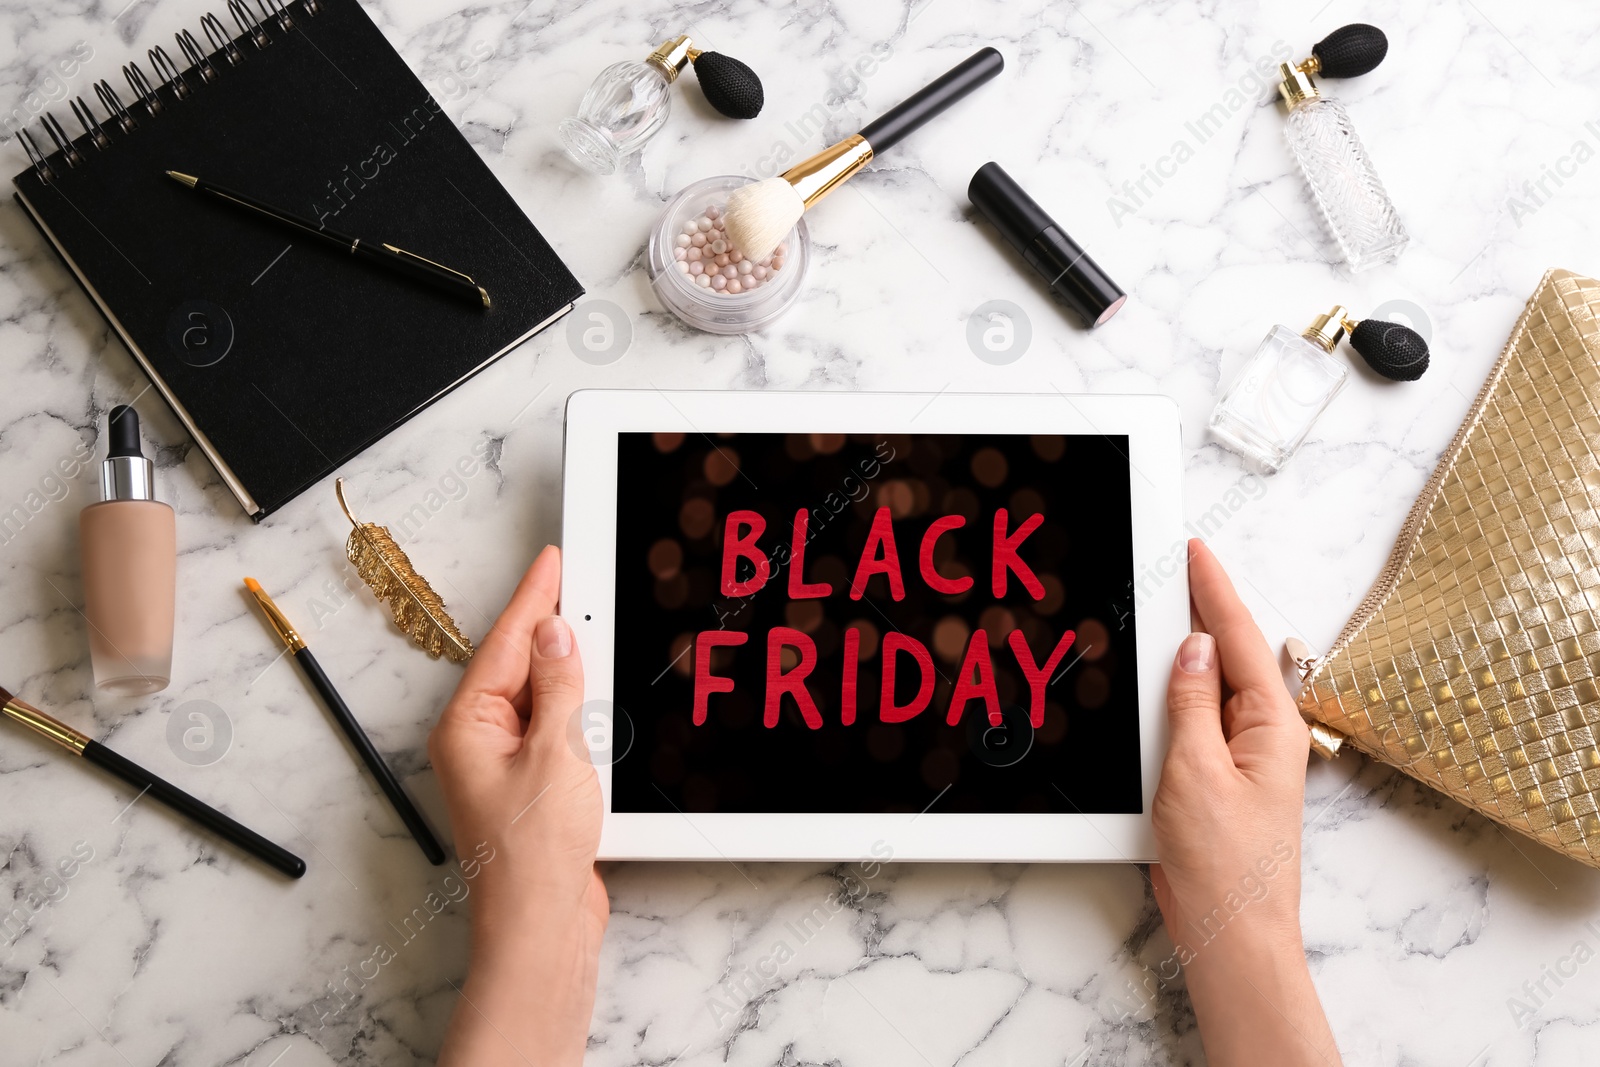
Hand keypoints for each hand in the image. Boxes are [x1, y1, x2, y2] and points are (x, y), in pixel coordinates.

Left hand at [429, 545, 605, 1066]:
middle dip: (550, 624)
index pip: (506, 644)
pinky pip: (551, 726)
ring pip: (537, 695)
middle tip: (578, 578)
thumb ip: (558, 687)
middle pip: (518, 665)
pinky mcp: (530, 786)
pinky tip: (595, 691)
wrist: (543, 926)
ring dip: (567, 665)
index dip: (534, 598)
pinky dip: (574, 704)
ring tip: (594, 624)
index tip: (554, 560)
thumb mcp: (555, 754)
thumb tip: (557, 633)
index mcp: (468, 726)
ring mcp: (503, 765)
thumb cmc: (535, 855)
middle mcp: (478, 742)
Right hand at [1150, 539, 1339, 1066]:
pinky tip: (1157, 684)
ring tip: (1162, 612)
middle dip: (1202, 610)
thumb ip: (1191, 703)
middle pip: (1229, 656)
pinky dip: (1175, 695)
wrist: (1230, 931)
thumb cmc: (1227, 865)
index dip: (1214, 591)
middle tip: (1176, 567)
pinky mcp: (1218, 779)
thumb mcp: (1196, 771)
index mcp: (1272, 725)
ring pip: (1210, 687)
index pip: (1239, 640)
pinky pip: (1196, 720)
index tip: (1197, 551)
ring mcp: (1242, 758)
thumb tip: (1191, 649)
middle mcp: (1263, 735)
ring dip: (1186, 653)